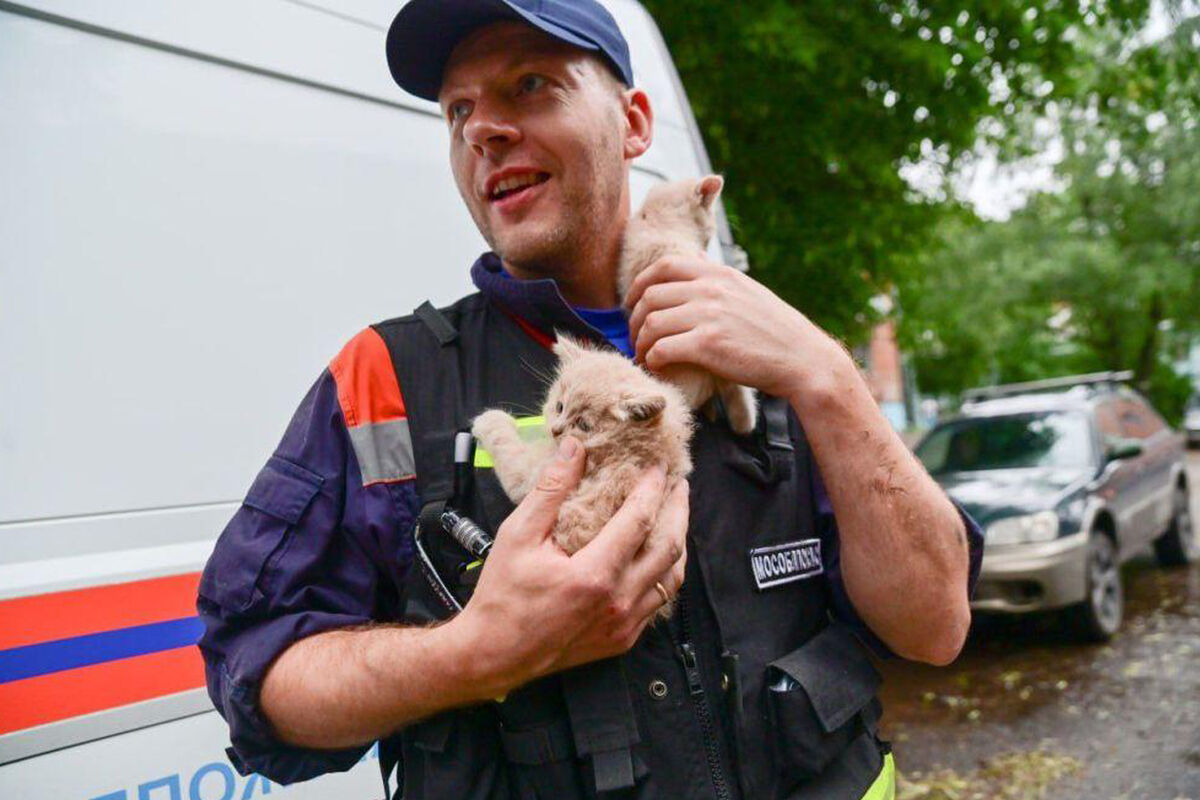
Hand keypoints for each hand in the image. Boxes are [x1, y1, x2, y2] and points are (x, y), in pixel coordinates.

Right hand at [453, 437, 688, 697]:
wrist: (494, 654)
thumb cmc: (502, 595)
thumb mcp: (518, 535)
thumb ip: (551, 489)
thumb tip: (574, 448)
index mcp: (594, 575)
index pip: (639, 521)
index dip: (652, 490)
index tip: (657, 468)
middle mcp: (617, 602)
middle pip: (668, 548)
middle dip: (678, 511)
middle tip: (679, 486)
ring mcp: (624, 625)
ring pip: (671, 578)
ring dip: (677, 543)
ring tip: (674, 517)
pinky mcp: (623, 640)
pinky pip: (658, 602)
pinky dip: (663, 574)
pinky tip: (656, 557)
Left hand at [625, 255, 846, 398]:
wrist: (802, 359)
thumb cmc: (775, 331)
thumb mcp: (747, 290)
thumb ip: (717, 278)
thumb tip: (693, 260)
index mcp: (719, 274)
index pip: (663, 266)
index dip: (639, 284)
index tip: (632, 303)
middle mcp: (711, 289)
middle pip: (651, 295)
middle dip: (634, 318)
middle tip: (635, 337)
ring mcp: (708, 316)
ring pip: (651, 323)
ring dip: (640, 342)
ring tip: (642, 355)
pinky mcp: (708, 345)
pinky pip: (661, 348)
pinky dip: (651, 359)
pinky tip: (656, 366)